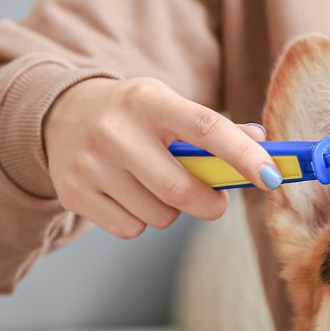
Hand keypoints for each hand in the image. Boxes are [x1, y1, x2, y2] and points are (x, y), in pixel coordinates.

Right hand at [43, 77, 282, 239]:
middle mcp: (116, 130)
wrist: (58, 115)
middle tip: (213, 199)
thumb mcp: (168, 106)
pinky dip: (139, 220)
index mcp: (149, 101)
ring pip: (160, 216)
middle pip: (183, 191)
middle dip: (210, 204)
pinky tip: (125, 194)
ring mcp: (91, 164)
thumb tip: (262, 141)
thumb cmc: (132, 115)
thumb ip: (214, 128)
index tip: (271, 177)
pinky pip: (132, 229)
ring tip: (150, 185)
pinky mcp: (75, 194)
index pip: (207, 129)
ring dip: (169, 210)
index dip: (244, 156)